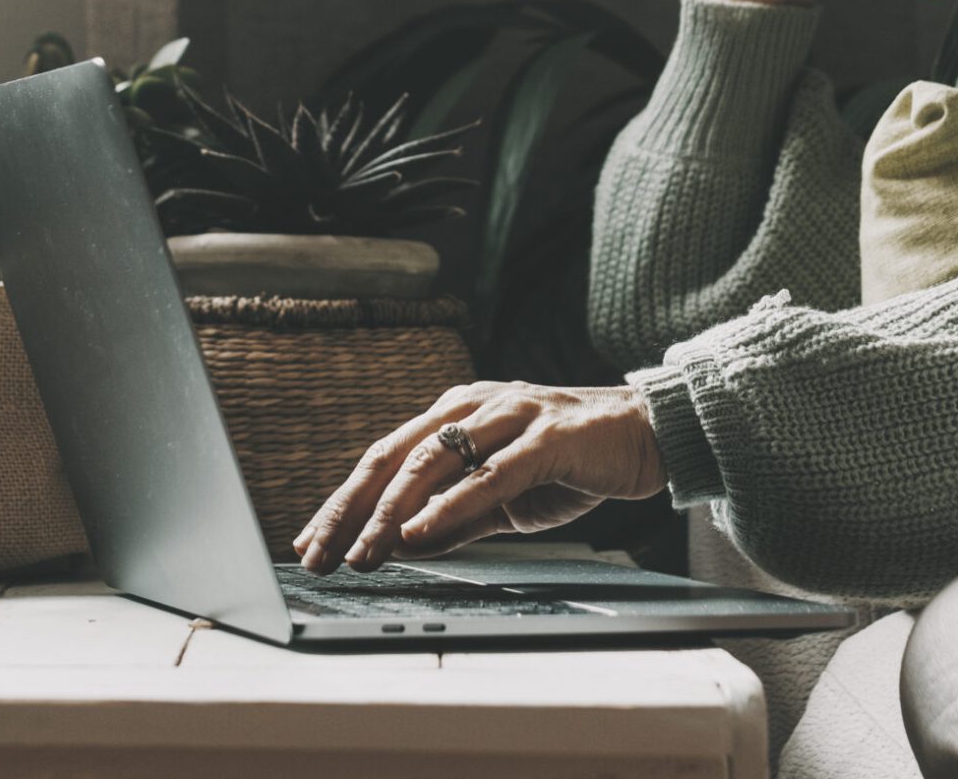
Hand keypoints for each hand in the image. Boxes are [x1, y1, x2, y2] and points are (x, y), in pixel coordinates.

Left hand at [292, 380, 667, 574]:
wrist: (647, 434)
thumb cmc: (571, 462)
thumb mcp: (504, 497)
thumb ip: (456, 516)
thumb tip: (398, 547)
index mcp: (457, 413)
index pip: (386, 456)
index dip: (344, 500)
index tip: (310, 543)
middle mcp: (474, 404)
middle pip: (396, 454)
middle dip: (351, 508)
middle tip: (318, 554)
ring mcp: (510, 414)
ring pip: (435, 459)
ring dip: (392, 511)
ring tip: (363, 552)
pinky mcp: (546, 435)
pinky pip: (490, 472)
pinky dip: (451, 504)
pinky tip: (419, 533)